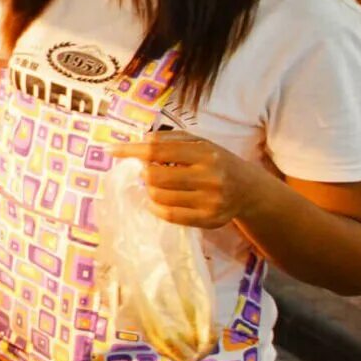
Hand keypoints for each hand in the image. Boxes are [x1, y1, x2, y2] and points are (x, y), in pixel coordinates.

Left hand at [113, 131, 261, 229]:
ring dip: (148, 190)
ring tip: (155, 185)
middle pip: (154, 176)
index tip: (111, 150)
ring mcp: (211, 201)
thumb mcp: (199, 143)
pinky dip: (155, 207)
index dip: (131, 150)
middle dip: (143, 173)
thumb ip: (169, 139)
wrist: (250, 190)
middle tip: (145, 172)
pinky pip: (169, 215)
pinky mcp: (209, 220)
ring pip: (159, 196)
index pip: (157, 149)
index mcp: (206, 153)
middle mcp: (210, 177)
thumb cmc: (217, 162)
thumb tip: (138, 142)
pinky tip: (155, 201)